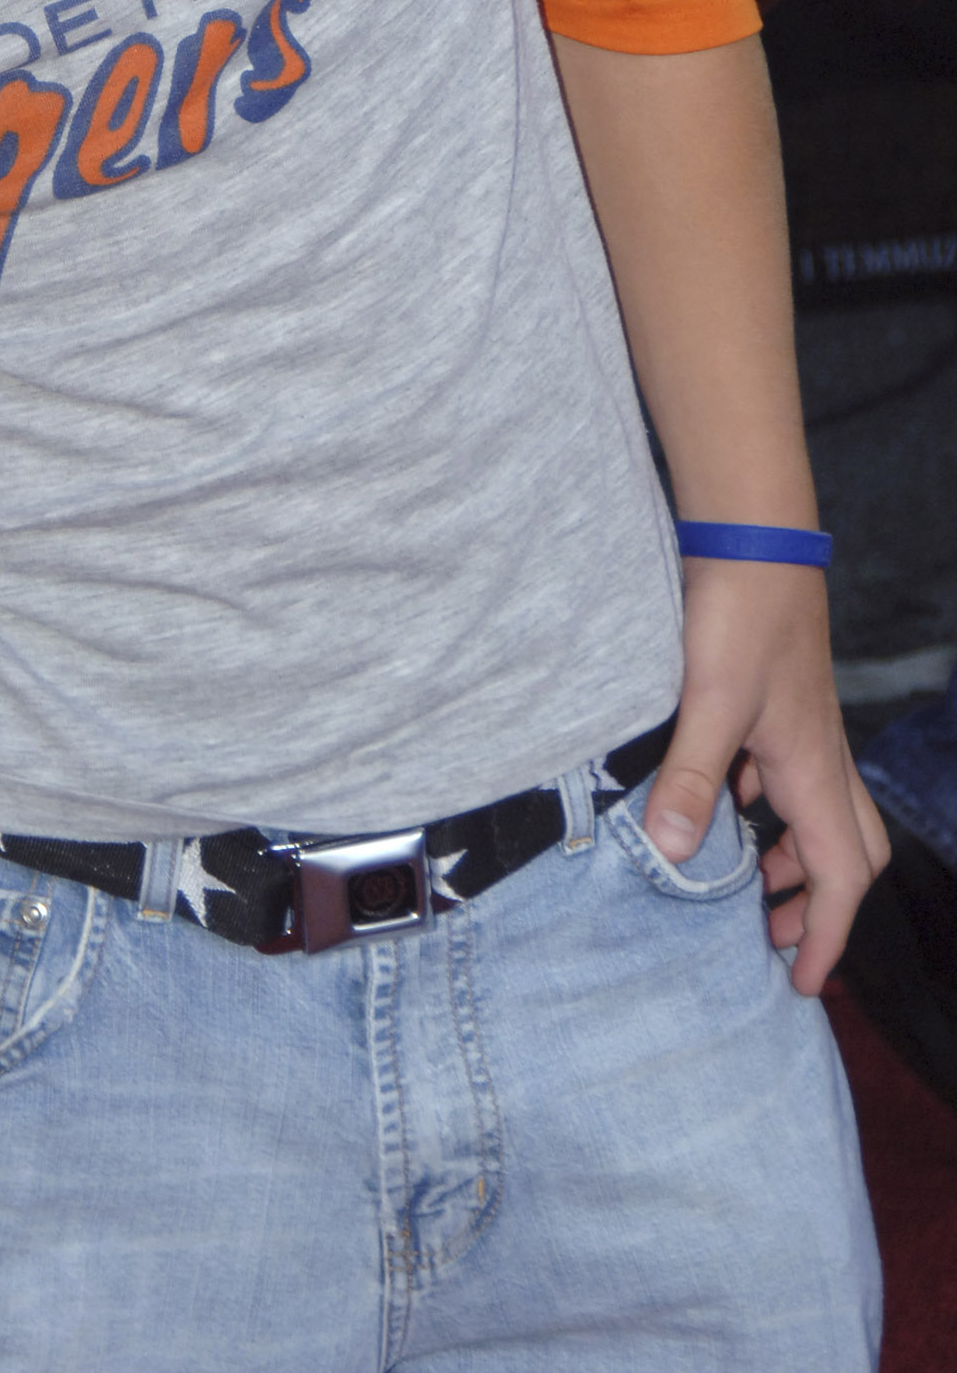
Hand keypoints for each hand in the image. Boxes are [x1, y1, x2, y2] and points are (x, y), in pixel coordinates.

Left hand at [644, 559, 887, 995]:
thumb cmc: (741, 615)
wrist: (753, 538)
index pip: (840, 880)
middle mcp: (820, 756)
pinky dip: (765, 806)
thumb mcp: (709, 703)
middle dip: (821, 904)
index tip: (807, 987)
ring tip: (744, 881)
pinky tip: (720, 797)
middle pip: (849, 852)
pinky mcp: (779, 702)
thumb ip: (693, 779)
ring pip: (820, 813)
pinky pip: (787, 776)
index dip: (826, 938)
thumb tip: (675, 856)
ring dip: (792, 856)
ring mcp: (803, 728)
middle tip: (775, 939)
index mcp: (813, 772)